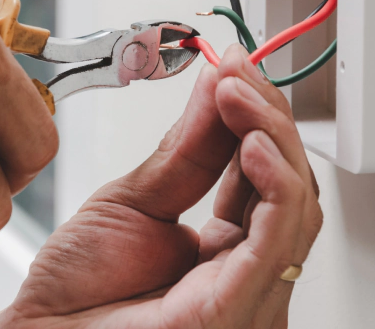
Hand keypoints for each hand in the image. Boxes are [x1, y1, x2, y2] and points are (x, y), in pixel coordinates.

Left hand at [0, 45, 321, 327]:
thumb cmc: (78, 290)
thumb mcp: (137, 197)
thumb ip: (188, 148)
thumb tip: (220, 85)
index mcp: (227, 249)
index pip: (268, 174)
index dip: (258, 117)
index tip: (235, 70)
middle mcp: (248, 271)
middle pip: (291, 186)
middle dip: (269, 120)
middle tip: (237, 76)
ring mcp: (249, 294)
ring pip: (296, 208)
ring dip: (273, 139)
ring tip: (239, 97)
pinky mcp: (235, 310)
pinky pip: (275, 244)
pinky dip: (275, 187)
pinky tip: (254, 145)